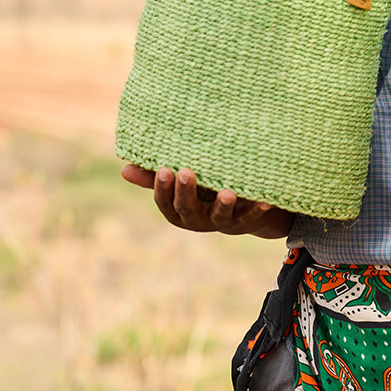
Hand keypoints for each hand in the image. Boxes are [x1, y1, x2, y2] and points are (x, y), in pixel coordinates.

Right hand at [120, 164, 292, 238]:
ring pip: (219, 217)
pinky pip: (249, 216)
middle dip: (186, 192)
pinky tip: (266, 201)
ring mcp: (220, 221)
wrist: (235, 209)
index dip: (162, 187)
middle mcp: (196, 219)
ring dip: (222, 205)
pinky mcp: (243, 220)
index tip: (164, 169)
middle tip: (186, 172)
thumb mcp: (178, 183)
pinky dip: (257, 209)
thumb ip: (154, 177)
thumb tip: (124, 169)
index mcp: (177, 210)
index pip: (164, 201)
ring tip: (227, 193)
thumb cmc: (200, 189)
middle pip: (187, 209)